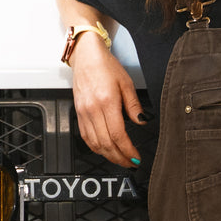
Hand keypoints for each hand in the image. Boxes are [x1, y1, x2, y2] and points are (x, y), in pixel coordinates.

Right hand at [70, 37, 145, 167]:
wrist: (86, 56)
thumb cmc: (105, 66)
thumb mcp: (126, 83)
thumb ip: (134, 105)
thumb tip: (142, 121)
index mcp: (106, 102)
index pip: (118, 135)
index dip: (128, 151)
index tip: (136, 158)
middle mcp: (92, 109)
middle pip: (106, 143)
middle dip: (120, 158)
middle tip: (131, 164)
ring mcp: (83, 112)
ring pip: (94, 143)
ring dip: (108, 155)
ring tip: (120, 159)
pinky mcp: (78, 113)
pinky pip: (86, 137)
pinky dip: (96, 147)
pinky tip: (104, 150)